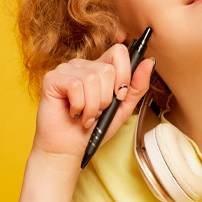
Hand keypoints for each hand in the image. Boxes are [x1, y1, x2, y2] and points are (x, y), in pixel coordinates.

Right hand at [33, 43, 155, 160]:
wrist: (69, 149)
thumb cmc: (93, 130)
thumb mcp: (122, 109)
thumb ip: (136, 87)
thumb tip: (149, 62)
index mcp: (99, 69)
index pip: (119, 51)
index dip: (124, 74)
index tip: (120, 95)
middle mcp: (82, 65)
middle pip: (107, 69)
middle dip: (106, 98)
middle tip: (97, 111)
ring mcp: (66, 70)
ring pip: (92, 79)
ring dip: (92, 106)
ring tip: (86, 116)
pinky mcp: (52, 79)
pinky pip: (75, 85)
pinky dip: (79, 106)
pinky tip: (73, 113)